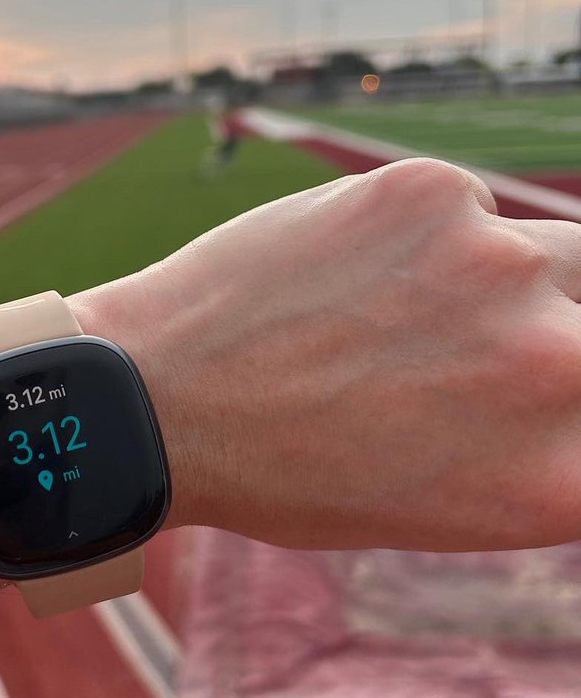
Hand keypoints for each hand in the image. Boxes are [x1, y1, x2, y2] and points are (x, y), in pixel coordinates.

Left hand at [78, 158, 580, 550]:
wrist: (157, 400)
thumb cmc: (284, 474)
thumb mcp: (440, 504)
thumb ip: (529, 449)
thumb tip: (568, 392)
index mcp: (558, 480)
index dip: (570, 410)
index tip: (537, 390)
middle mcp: (557, 368)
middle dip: (559, 340)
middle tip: (464, 352)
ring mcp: (500, 266)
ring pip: (559, 256)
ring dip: (500, 283)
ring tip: (401, 315)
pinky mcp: (434, 193)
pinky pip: (467, 212)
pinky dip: (425, 241)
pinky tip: (347, 273)